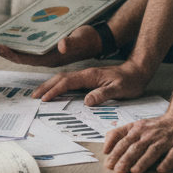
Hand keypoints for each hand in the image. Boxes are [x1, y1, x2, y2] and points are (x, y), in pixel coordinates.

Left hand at [0, 24, 103, 68]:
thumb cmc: (88, 39)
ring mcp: (48, 54)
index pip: (27, 59)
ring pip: (26, 54)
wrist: (97, 40)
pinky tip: (15, 38)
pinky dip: (23, 44)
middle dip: (7, 52)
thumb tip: (62, 45)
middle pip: (23, 57)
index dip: (11, 54)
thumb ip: (72, 43)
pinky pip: (32, 48)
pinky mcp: (50, 49)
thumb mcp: (81, 39)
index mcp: (52, 58)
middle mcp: (47, 58)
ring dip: (13, 49)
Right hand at [30, 59, 150, 103]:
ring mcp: (86, 76)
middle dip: (46, 86)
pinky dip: (59, 85)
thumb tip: (86, 101)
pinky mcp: (89, 79)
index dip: (54, 90)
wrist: (138, 71)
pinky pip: (69, 81)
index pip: (67, 82)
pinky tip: (57, 90)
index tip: (44, 99)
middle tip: (34, 96)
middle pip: (60, 78)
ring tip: (40, 93)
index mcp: (90, 75)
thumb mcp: (119, 89)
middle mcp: (85, 73)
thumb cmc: (130, 81)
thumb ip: (102, 94)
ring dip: (50, 85)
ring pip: (63, 78)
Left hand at [103, 111, 172, 172]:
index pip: (123, 140)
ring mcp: (166, 139)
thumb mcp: (138, 126)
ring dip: (143, 161)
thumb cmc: (159, 126)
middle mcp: (151, 134)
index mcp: (139, 129)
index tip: (108, 162)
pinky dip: (166, 162)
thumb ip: (121, 133)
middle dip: (125, 158)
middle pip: (136, 146)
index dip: (115, 151)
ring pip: (152, 151)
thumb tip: (105, 146)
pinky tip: (160, 169)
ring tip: (134, 171)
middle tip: (117, 170)